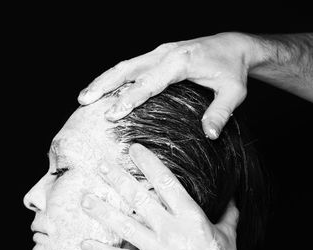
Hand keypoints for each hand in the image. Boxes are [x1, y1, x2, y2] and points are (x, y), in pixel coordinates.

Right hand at [78, 32, 250, 138]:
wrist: (233, 46)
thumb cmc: (233, 69)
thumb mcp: (234, 92)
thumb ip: (221, 112)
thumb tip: (210, 134)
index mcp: (181, 60)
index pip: (150, 82)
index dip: (130, 97)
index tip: (113, 113)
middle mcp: (166, 53)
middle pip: (128, 69)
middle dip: (104, 85)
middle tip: (84, 101)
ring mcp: (160, 53)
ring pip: (125, 66)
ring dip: (104, 80)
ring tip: (85, 96)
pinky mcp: (159, 56)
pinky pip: (132, 66)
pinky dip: (115, 77)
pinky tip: (105, 89)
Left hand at [80, 143, 248, 249]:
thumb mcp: (228, 232)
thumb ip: (228, 210)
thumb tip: (232, 193)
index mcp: (191, 217)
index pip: (167, 183)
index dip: (149, 164)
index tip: (134, 149)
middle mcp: (172, 232)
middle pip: (140, 200)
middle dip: (119, 180)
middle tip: (100, 166)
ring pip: (125, 227)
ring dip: (103, 212)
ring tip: (85, 199)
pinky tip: (84, 244)